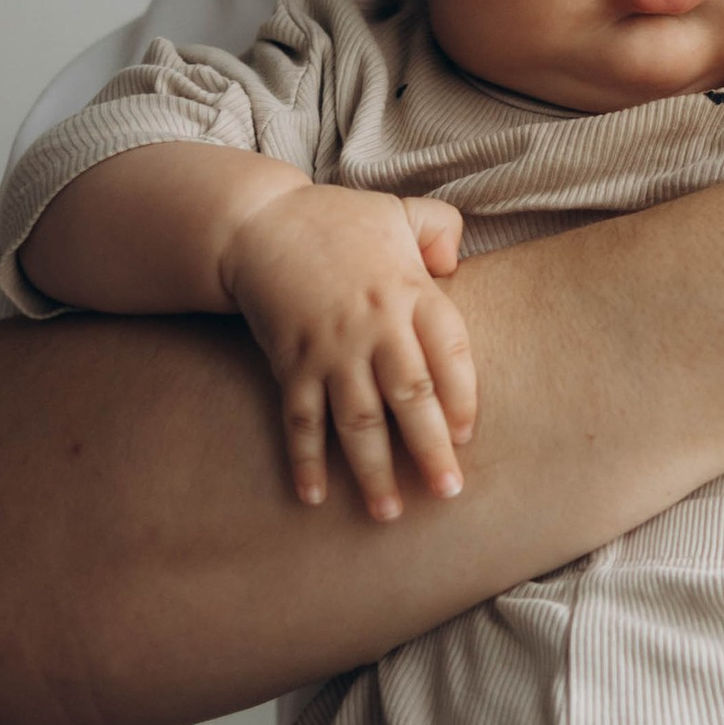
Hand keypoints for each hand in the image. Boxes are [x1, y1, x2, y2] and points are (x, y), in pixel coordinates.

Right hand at [220, 184, 475, 519]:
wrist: (257, 223)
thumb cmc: (337, 220)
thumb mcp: (399, 211)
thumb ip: (440, 230)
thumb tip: (456, 261)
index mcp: (410, 292)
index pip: (451, 353)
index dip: (462, 396)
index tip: (467, 435)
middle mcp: (375, 327)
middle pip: (411, 396)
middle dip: (431, 449)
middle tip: (449, 492)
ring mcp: (330, 350)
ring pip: (358, 420)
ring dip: (373, 470)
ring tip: (389, 513)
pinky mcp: (290, 364)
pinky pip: (299, 420)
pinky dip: (305, 460)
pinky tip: (314, 497)